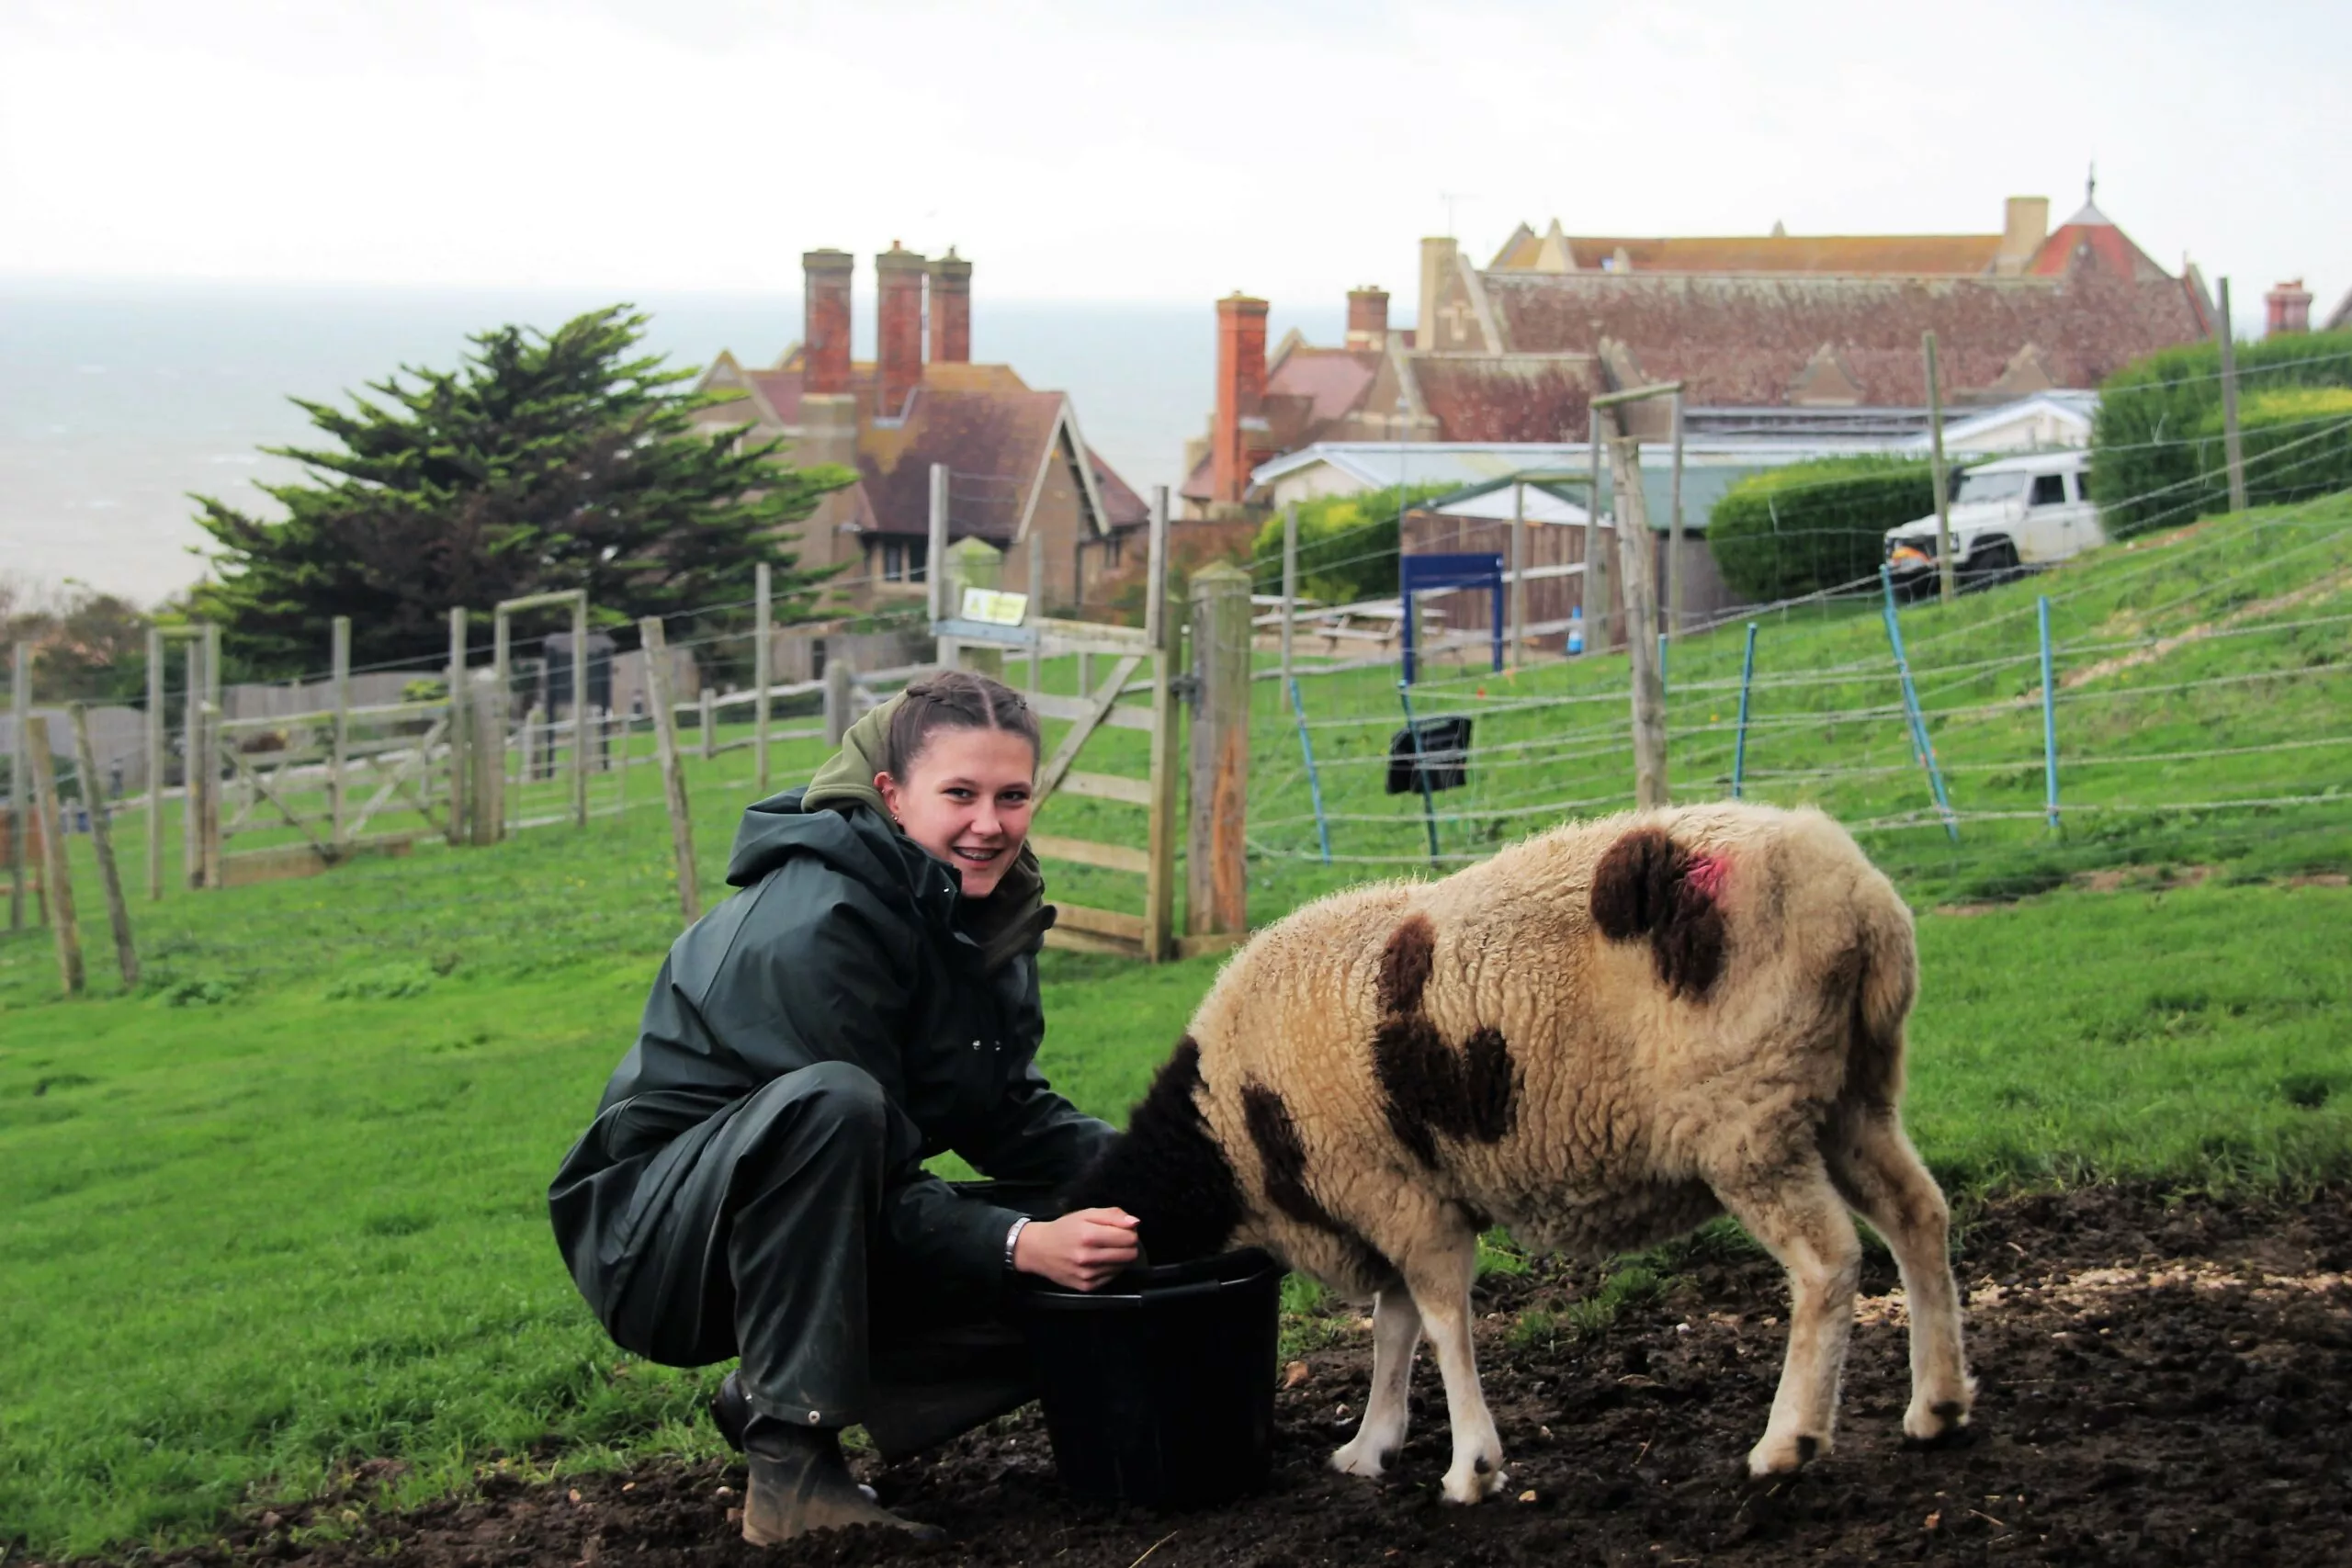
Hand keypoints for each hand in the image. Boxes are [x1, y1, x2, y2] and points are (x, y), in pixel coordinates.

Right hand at [1013, 1208, 1139, 1291]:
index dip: (1130, 1232)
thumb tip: (1135, 1223)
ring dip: (1119, 1257)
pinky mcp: (1087, 1287)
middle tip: (1115, 1240)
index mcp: (1089, 1235)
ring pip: (1123, 1266)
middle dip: (1128, 1245)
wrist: (1038, 1250)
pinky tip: (1098, 1261)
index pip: (1130, 1238)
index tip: (1121, 1230)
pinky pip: (1112, 1277)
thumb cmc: (1064, 1229)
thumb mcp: (1086, 1214)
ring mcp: (1088, 1275)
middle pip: (1130, 1254)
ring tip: (1104, 1250)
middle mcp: (1088, 1257)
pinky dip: (1110, 1268)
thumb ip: (1113, 1215)